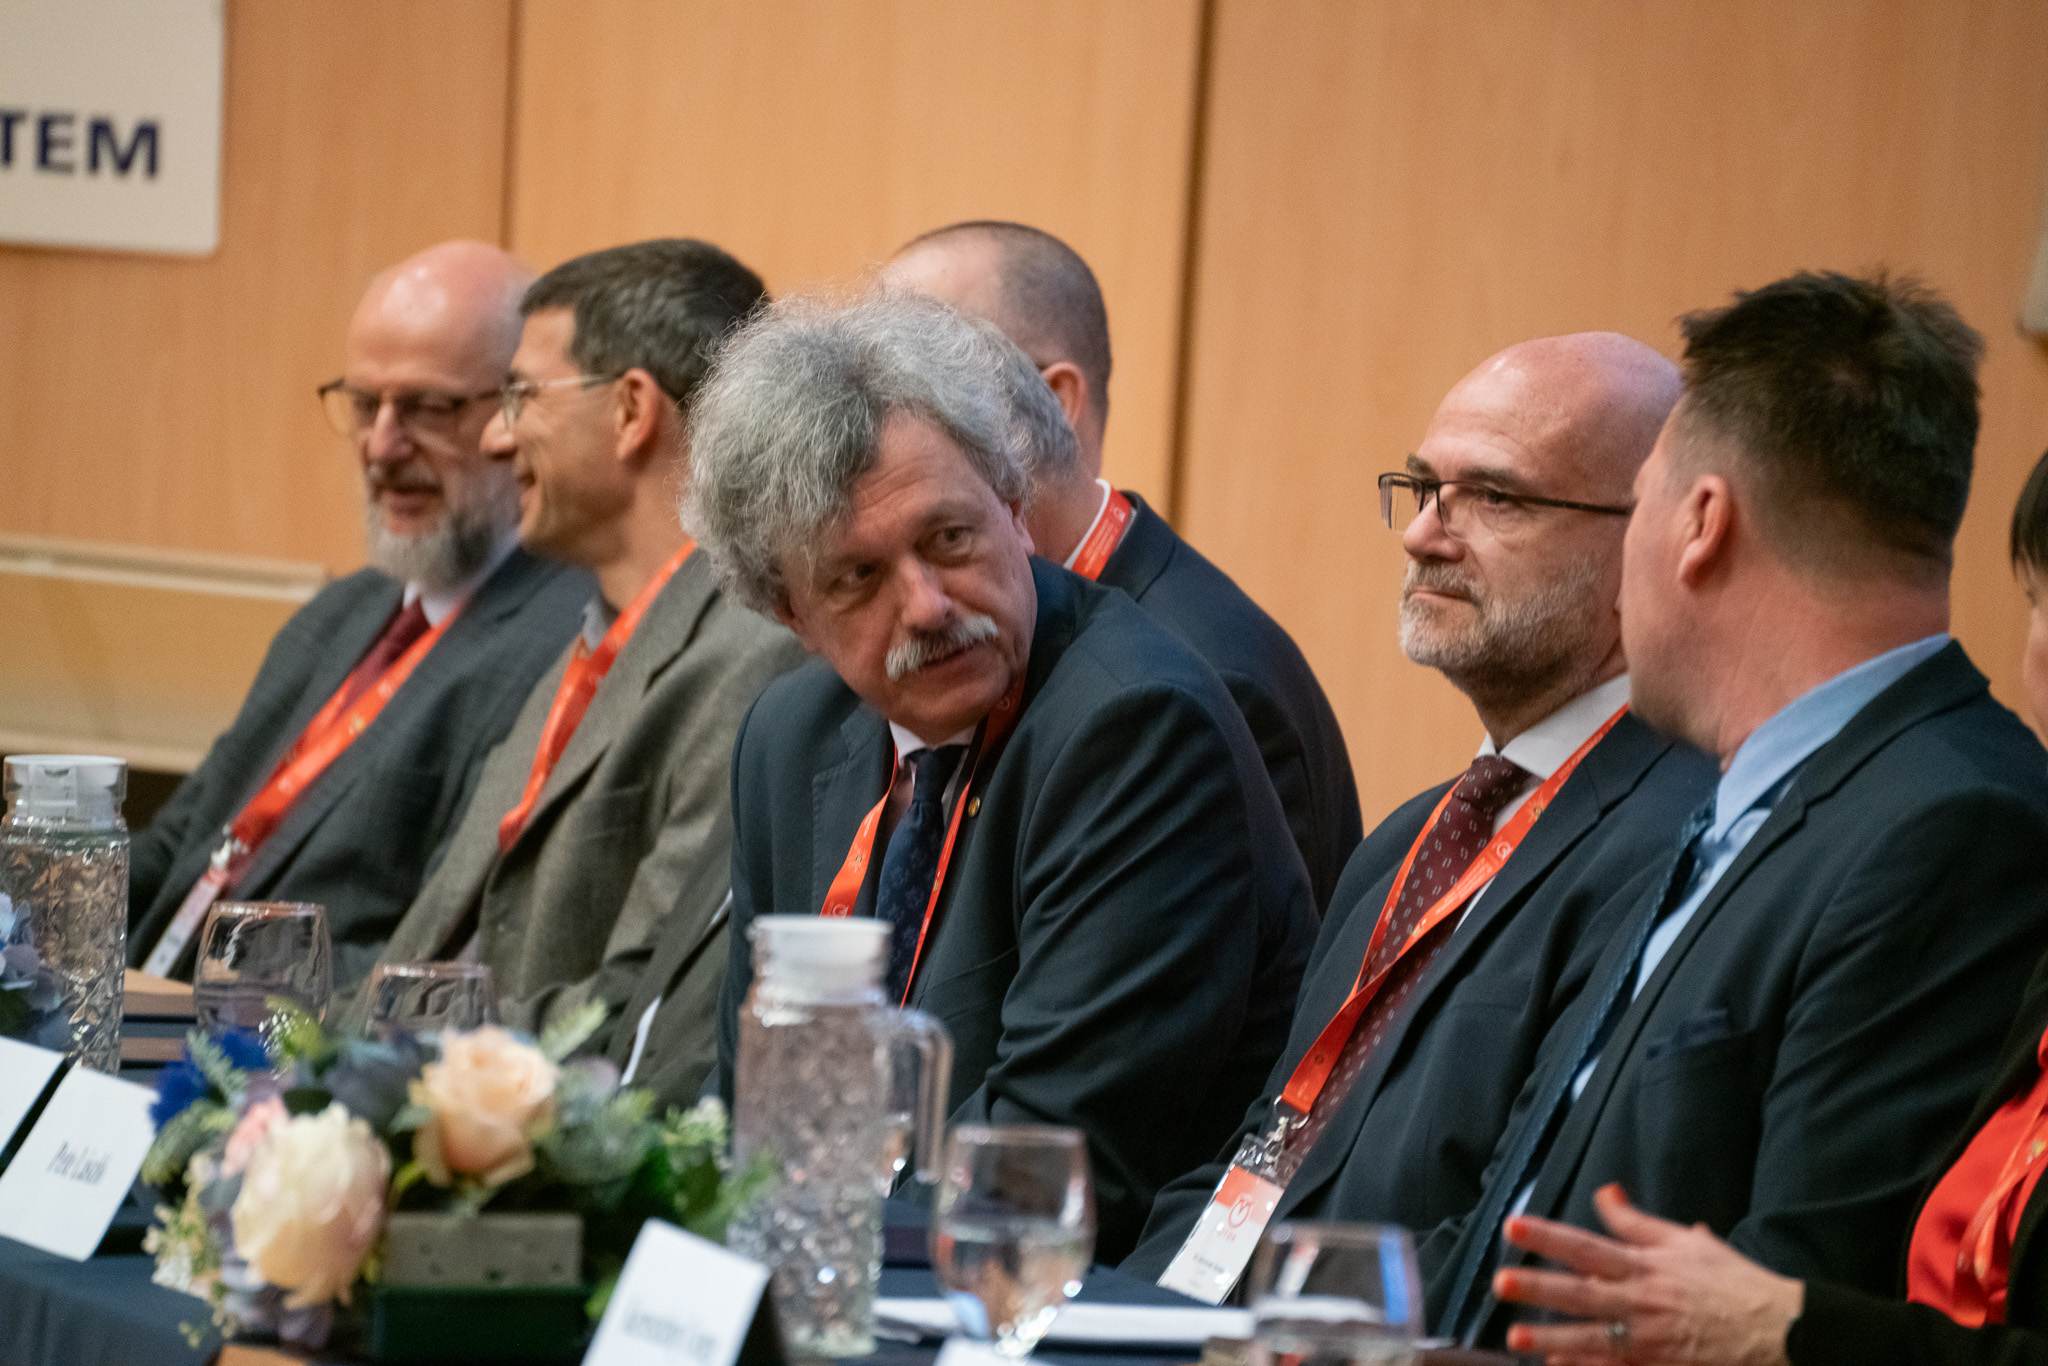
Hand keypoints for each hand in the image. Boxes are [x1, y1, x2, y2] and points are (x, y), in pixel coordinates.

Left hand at [1492, 1183, 1804, 1365]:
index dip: (1548, 1235)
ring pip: (1592, 1339)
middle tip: (1501, 1283)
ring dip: (1552, 1339)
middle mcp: (1642, 1302)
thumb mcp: (1687, 1242)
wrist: (1779, 1330)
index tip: (1513, 1227)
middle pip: (1582, 1294)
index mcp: (1646, 1266)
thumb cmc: (1732, 1282)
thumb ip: (1638, 1222)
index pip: (1587, 1246)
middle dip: (1539, 1288)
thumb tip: (1607, 1193)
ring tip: (1515, 1338)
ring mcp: (1650, 1341)